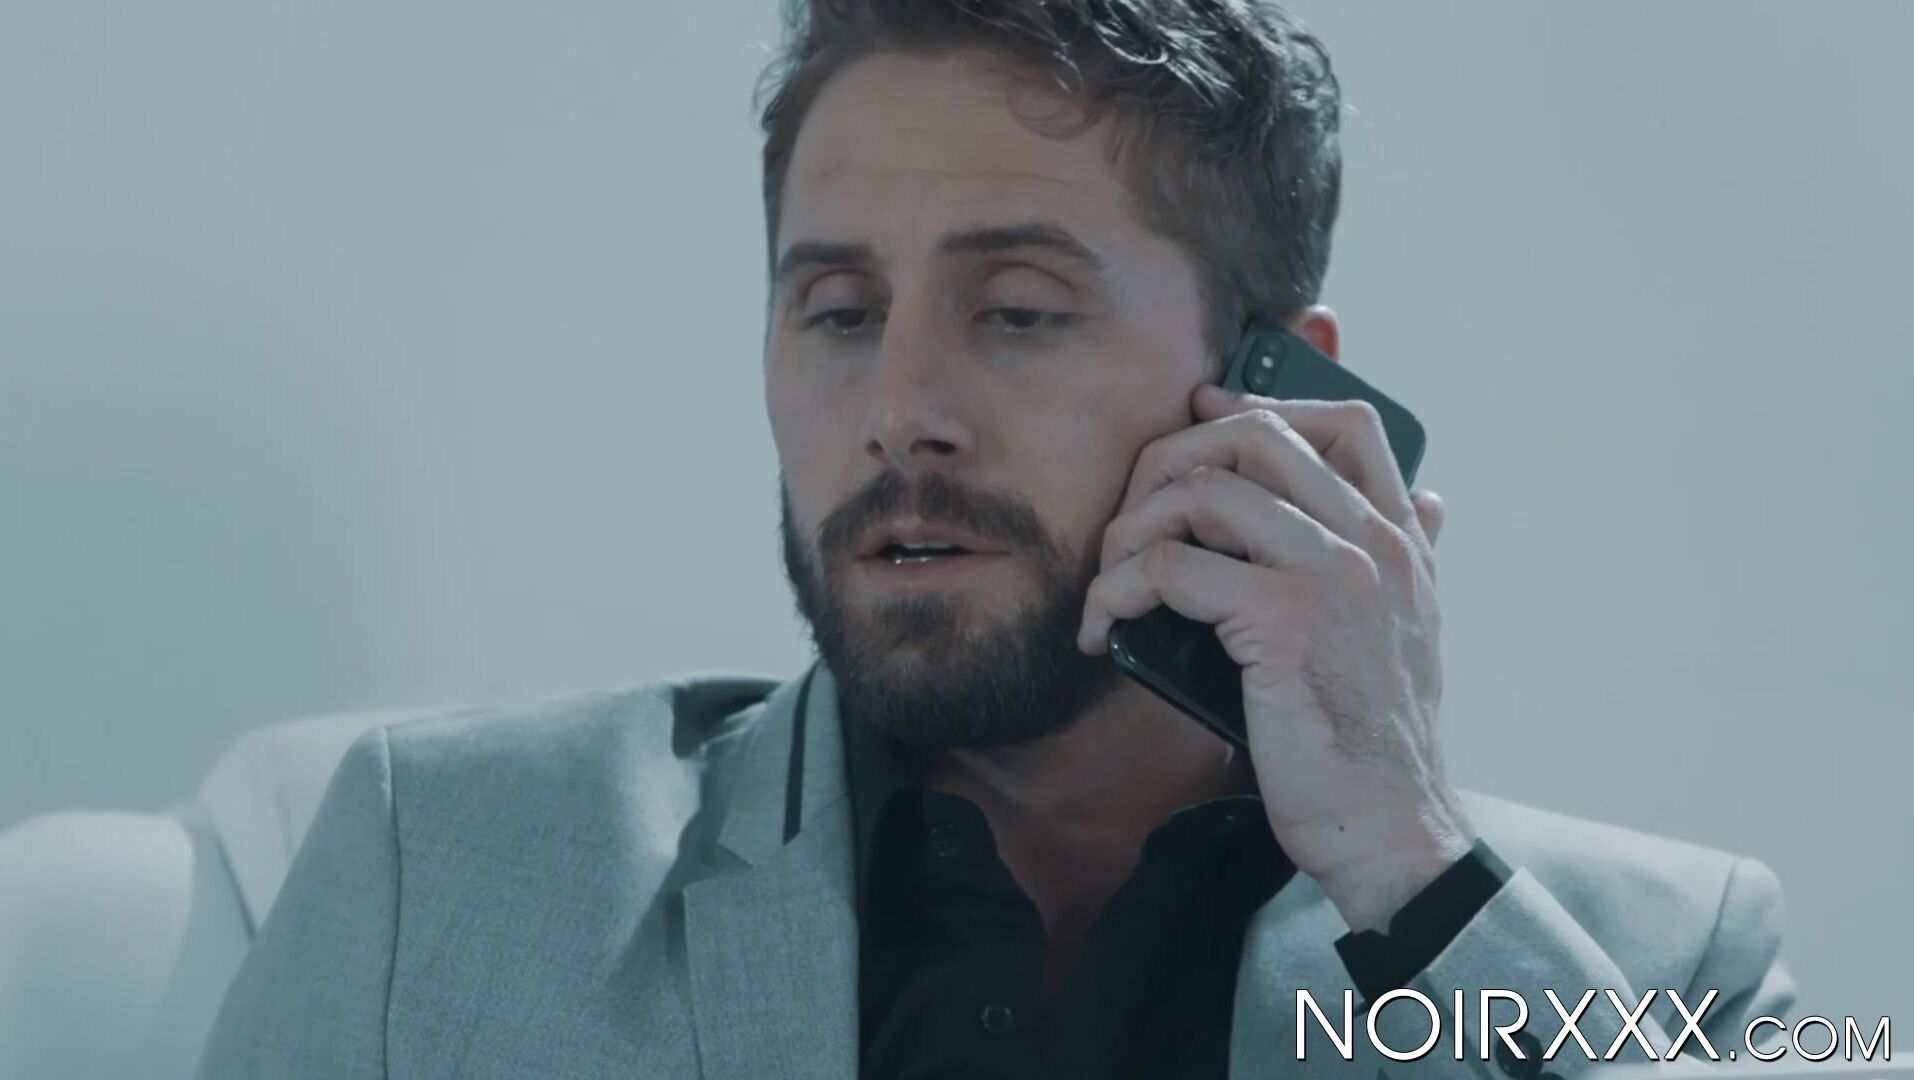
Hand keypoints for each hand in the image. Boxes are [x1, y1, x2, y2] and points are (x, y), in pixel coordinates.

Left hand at [1077, 383, 1475, 930]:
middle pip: (1258, 434)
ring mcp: (1332, 576)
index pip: (1347, 424)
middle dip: (1172, 456)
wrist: (1390, 828)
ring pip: (1203, 490)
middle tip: (1131, 512)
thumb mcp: (1412, 634)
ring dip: (1132, 527)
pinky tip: (1101, 625)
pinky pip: (1170, 566)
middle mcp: (1374, 545)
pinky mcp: (1283, 622)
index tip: (1201, 416)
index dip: (1262, 403)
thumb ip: (1408, 562)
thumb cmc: (1376, 742)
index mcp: (1402, 543)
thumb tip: (1429, 500)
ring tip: (1109, 577)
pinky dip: (1117, 588)